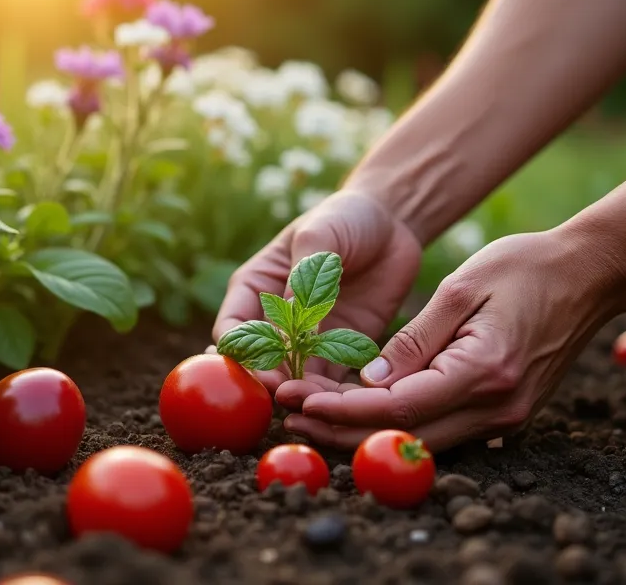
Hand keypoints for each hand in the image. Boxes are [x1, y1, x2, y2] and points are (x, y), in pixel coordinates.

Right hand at [213, 190, 421, 393]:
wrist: (392, 222)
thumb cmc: (344, 218)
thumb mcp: (318, 237)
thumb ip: (301, 278)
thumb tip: (290, 325)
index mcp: (254, 289)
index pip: (233, 331)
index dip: (240, 354)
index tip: (259, 369)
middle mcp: (274, 319)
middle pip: (259, 363)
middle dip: (269, 383)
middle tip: (287, 396)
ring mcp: (307, 338)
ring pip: (294, 378)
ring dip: (302, 394)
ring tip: (317, 406)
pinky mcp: (340, 349)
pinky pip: (331, 381)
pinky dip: (334, 396)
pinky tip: (344, 404)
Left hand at [283, 227, 625, 451]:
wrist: (590, 275)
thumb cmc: (523, 268)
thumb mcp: (460, 288)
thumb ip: (413, 340)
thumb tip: (368, 381)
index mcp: (484, 371)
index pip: (398, 407)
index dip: (341, 408)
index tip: (297, 397)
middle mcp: (498, 406)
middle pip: (405, 436)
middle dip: (341, 429)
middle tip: (289, 415)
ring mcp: (507, 417)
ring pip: (423, 441)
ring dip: (365, 432)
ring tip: (311, 416)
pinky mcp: (507, 415)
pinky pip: (444, 431)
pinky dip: (399, 427)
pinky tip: (360, 412)